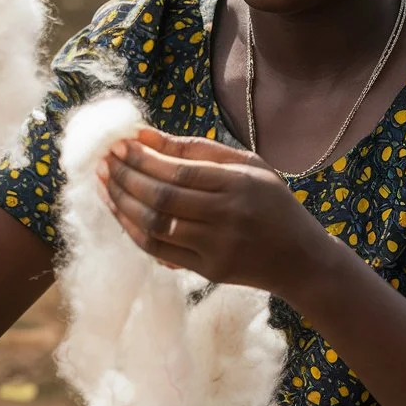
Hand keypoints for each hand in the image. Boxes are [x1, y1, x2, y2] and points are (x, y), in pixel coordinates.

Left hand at [98, 129, 337, 296]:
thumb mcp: (249, 165)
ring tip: (105, 184)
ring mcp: (218, 246)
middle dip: (125, 177)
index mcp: (241, 183)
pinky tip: (121, 212)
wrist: (302, 259)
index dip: (143, 158)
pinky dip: (134, 230)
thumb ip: (198, 149)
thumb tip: (146, 134)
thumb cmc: (272, 202)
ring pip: (156, 225)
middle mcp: (229, 215)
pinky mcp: (210, 270)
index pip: (179, 170)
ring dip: (122, 203)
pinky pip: (160, 250)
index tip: (119, 144)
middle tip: (104, 162)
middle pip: (163, 197)